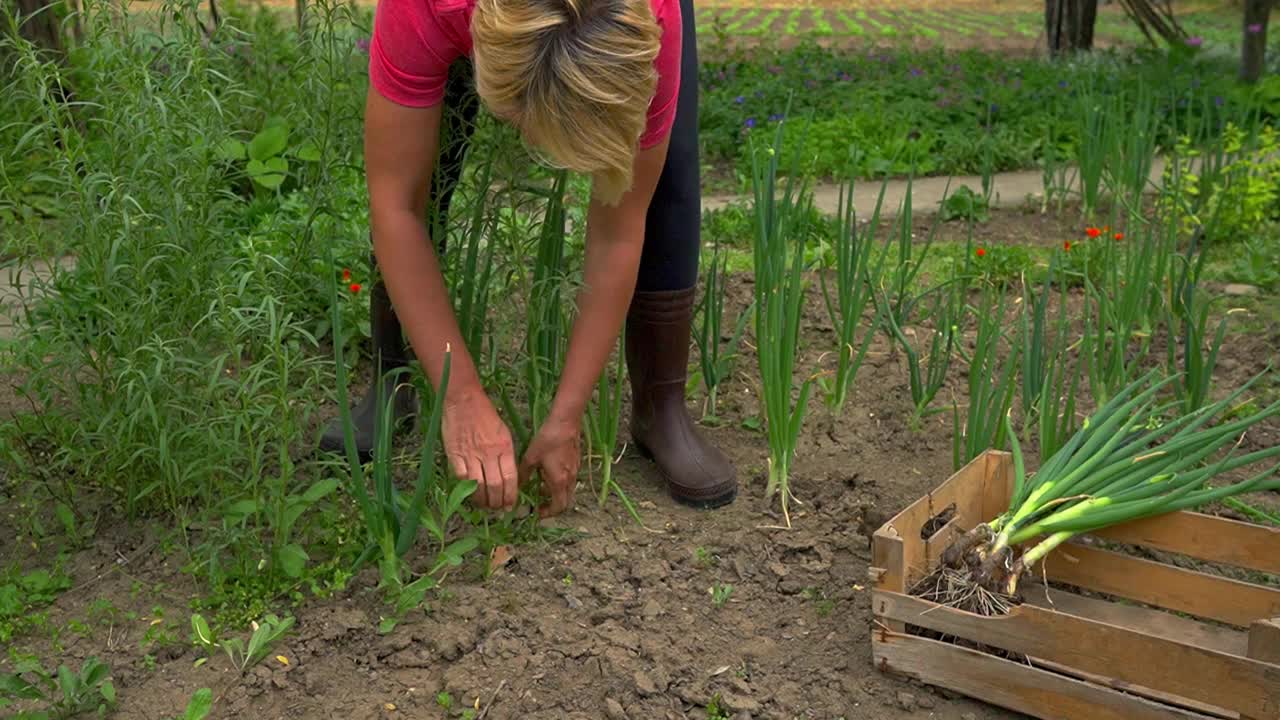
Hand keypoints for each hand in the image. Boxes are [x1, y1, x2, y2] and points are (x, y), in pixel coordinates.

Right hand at [442, 386, 518, 511]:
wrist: (463, 400)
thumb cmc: (486, 415)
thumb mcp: (504, 433)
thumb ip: (506, 455)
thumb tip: (508, 477)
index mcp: (504, 447)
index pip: (510, 478)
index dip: (510, 495)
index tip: (510, 505)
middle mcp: (488, 453)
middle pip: (494, 485)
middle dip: (497, 502)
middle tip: (497, 509)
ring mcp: (470, 454)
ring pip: (477, 485)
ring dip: (481, 500)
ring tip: (484, 505)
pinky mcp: (454, 454)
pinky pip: (460, 477)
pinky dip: (465, 488)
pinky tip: (469, 493)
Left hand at [520, 413, 581, 517]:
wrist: (565, 423)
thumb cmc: (547, 440)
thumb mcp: (530, 458)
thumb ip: (524, 475)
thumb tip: (517, 487)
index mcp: (559, 482)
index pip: (558, 507)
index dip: (548, 513)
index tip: (537, 512)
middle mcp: (570, 479)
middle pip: (565, 501)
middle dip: (551, 505)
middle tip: (539, 503)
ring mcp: (575, 471)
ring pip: (567, 490)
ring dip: (555, 492)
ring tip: (540, 486)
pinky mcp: (576, 463)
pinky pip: (569, 479)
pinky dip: (559, 482)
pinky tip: (548, 471)